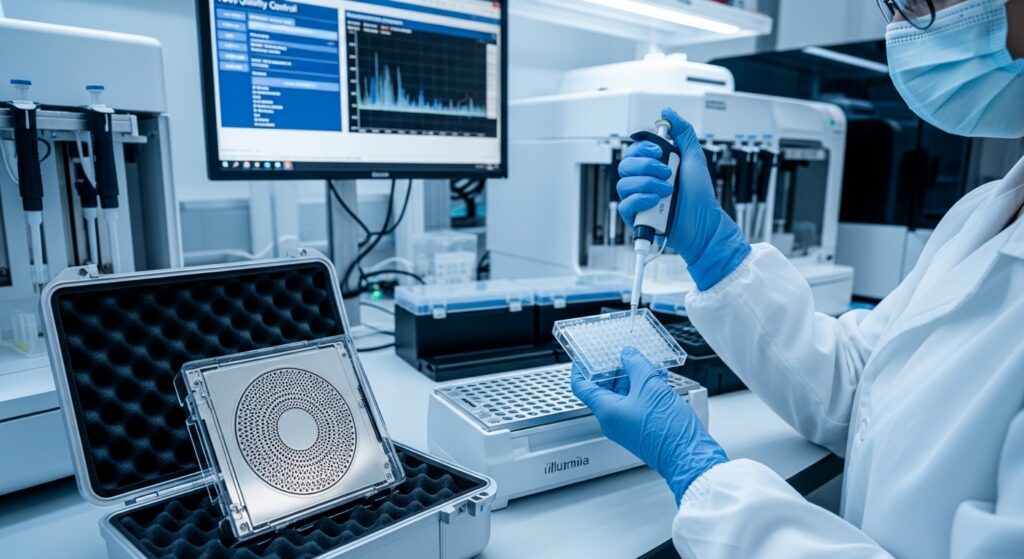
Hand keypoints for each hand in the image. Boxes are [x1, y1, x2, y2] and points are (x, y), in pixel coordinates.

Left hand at [572, 347, 727, 503]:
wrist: (688, 456)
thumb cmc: (668, 431)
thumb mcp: (651, 387)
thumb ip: (637, 365)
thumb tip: (628, 354)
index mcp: (607, 411)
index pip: (581, 386)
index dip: (580, 368)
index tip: (584, 356)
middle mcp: (613, 420)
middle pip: (603, 388)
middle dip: (613, 368)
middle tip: (622, 352)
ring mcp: (627, 424)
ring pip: (623, 394)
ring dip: (632, 376)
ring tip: (644, 361)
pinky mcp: (641, 427)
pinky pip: (636, 402)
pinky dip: (643, 387)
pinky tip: (656, 376)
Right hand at [617, 107, 750, 290]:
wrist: (703, 222)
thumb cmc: (699, 194)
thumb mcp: (694, 156)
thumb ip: (682, 131)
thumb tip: (667, 112)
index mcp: (653, 166)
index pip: (634, 150)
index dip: (643, 148)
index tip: (658, 151)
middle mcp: (643, 180)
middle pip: (625, 165)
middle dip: (647, 166)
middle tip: (667, 173)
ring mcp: (638, 198)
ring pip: (624, 183)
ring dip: (647, 184)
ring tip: (667, 190)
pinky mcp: (635, 216)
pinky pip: (625, 204)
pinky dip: (640, 199)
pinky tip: (655, 201)